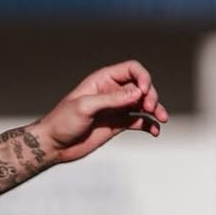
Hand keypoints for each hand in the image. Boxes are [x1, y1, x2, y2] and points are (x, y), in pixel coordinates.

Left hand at [33, 60, 167, 163]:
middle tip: (150, 108)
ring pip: (144, 104)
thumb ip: (111, 99)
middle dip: (151, 95)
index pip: (131, 69)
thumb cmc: (62, 121)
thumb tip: (137, 92)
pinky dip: (150, 124)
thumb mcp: (84, 106)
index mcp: (103, 80)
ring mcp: (116, 108)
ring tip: (161, 119)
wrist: (54, 144)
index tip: (143, 92)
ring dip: (156, 109)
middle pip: (141, 86)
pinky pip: (140, 121)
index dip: (142, 77)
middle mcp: (112, 92)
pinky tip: (155, 131)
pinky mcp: (118, 124)